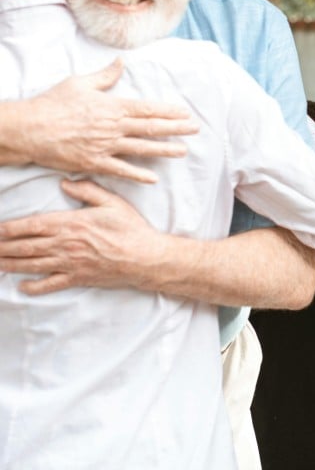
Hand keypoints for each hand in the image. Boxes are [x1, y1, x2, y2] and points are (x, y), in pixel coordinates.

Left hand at [0, 179, 163, 294]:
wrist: (146, 258)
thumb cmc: (131, 229)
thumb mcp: (113, 203)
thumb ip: (87, 190)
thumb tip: (65, 182)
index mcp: (71, 223)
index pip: (32, 225)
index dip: (9, 228)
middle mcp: (65, 245)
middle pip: (25, 246)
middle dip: (2, 247)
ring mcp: (69, 263)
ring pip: (31, 265)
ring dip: (10, 264)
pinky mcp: (77, 278)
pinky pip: (50, 284)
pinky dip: (34, 287)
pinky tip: (22, 286)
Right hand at [17, 58, 198, 182]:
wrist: (29, 129)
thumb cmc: (53, 103)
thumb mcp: (79, 83)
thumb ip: (105, 76)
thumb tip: (121, 61)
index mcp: (112, 106)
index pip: (147, 109)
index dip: (169, 112)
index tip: (185, 113)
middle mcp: (113, 127)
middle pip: (150, 128)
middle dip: (176, 129)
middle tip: (195, 129)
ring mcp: (105, 146)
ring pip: (141, 149)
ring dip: (164, 150)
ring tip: (183, 151)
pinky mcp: (94, 162)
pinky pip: (121, 170)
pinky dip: (138, 174)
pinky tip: (153, 178)